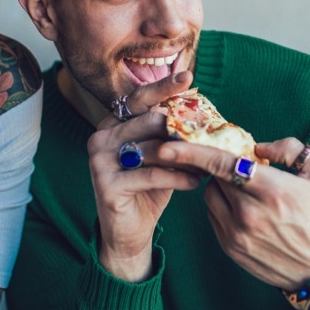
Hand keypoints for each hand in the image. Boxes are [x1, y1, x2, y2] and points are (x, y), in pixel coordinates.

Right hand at [88, 71, 200, 280]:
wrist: (128, 233)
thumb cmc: (149, 189)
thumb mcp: (161, 157)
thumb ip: (170, 134)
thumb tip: (202, 111)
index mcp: (112, 124)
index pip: (139, 98)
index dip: (163, 86)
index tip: (188, 77)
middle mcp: (101, 136)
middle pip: (148, 120)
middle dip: (182, 128)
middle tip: (210, 136)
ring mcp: (99, 160)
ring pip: (153, 148)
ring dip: (185, 156)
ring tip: (209, 164)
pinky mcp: (106, 184)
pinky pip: (150, 175)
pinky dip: (177, 177)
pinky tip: (195, 183)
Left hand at [156, 138, 309, 289]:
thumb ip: (289, 150)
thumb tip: (258, 147)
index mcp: (272, 191)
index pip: (222, 164)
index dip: (192, 152)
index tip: (168, 144)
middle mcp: (249, 214)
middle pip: (214, 178)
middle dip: (222, 167)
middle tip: (241, 166)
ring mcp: (237, 234)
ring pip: (210, 197)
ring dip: (221, 187)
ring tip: (246, 190)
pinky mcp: (230, 249)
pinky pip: (214, 217)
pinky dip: (223, 207)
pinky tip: (245, 209)